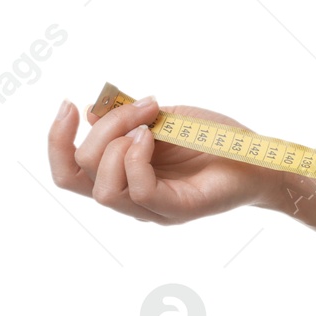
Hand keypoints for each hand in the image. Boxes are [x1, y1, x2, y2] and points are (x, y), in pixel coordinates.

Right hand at [48, 94, 282, 223]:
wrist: (258, 156)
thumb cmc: (213, 139)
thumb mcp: (161, 118)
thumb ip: (125, 119)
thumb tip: (90, 112)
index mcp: (123, 176)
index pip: (69, 172)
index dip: (57, 140)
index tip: (68, 104)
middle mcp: (133, 197)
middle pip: (80, 173)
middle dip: (100, 131)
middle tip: (140, 109)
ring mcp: (154, 208)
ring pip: (103, 186)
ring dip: (117, 143)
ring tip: (149, 126)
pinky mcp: (177, 211)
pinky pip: (138, 191)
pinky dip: (135, 158)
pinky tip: (151, 138)